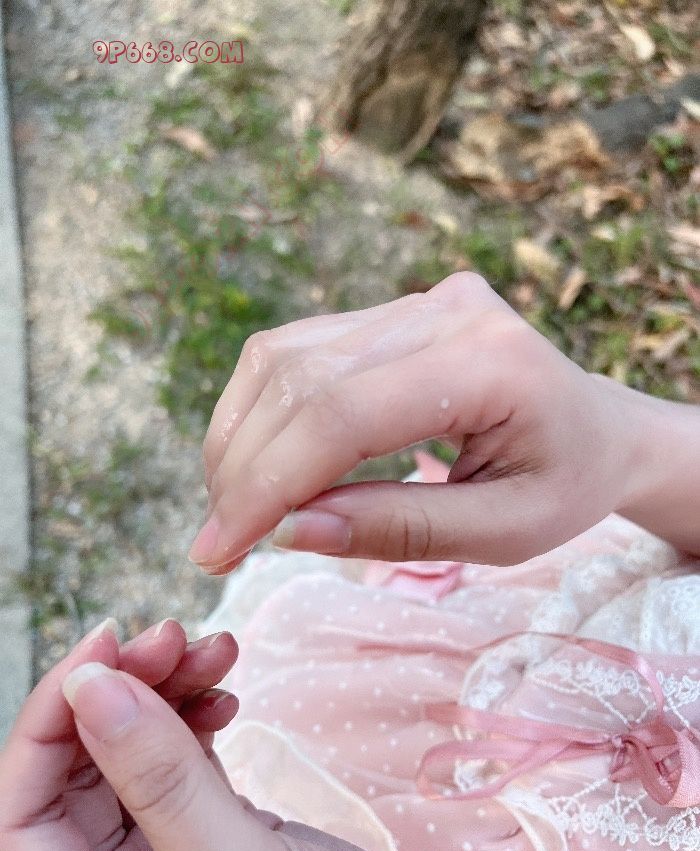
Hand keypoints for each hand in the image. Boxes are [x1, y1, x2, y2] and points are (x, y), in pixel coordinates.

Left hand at [0, 624, 459, 850]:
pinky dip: (196, 712)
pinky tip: (226, 692)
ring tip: (213, 646)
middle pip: (78, 770)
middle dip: (119, 689)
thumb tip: (90, 687)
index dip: (48, 726)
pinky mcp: (213, 832)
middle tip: (172, 634)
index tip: (102, 653)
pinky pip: (180, 756)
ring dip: (162, 689)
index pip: (22, 818)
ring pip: (131, 753)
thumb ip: (163, 787)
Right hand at [193, 272, 659, 572]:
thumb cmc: (565, 486)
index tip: (218, 550)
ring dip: (240, 438)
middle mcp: (446, 311)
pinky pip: (298, 351)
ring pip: (284, 358)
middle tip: (218, 543)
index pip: (343, 416)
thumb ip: (399, 529)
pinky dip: (261, 412)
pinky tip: (258, 463)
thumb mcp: (503, 534)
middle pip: (301, 380)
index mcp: (491, 363)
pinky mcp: (393, 310)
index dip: (268, 483)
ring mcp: (418, 300)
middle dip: (243, 469)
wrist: (600, 429)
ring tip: (234, 509)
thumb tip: (285, 531)